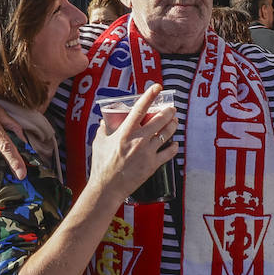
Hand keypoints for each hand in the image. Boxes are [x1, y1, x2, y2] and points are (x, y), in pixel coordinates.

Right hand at [87, 83, 177, 204]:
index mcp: (125, 132)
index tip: (157, 87)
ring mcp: (147, 153)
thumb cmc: (101, 165)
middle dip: (169, 111)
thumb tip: (104, 121)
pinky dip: (173, 147)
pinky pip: (168, 153)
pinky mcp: (152, 165)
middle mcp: (138, 140)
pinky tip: (174, 144)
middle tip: (172, 108)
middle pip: (159, 120)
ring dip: (173, 126)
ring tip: (175, 121)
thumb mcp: (99, 143)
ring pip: (166, 134)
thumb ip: (102, 129)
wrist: (108, 187)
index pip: (139, 109)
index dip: (149, 96)